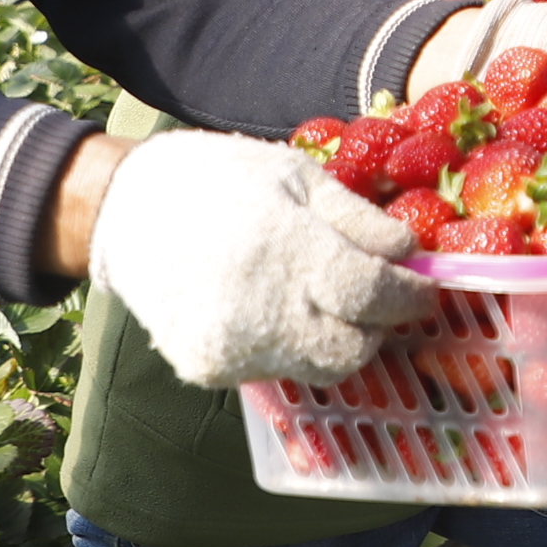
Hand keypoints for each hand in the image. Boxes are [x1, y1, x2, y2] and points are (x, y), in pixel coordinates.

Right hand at [85, 130, 434, 388]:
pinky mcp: (204, 370)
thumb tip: (411, 258)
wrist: (123, 209)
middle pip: (350, 351)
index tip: (423, 291)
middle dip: (374, 327)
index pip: (371, 295)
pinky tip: (271, 309)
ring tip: (316, 297)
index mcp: (283, 247)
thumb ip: (360, 222)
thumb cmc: (221, 180)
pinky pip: (272, 370)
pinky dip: (288, 346)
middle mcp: (254, 308)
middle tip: (374, 299)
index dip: (409, 297)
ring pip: (315, 368)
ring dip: (333, 339)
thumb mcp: (298, 176)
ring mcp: (227, 347)